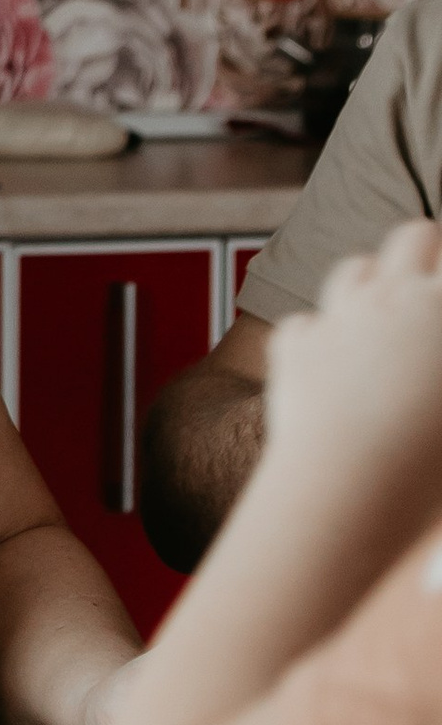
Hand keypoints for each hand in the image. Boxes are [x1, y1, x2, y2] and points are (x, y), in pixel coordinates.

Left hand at [261, 221, 441, 539]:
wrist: (354, 488)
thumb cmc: (434, 466)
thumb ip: (440, 371)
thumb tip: (433, 368)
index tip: (441, 295)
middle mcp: (398, 297)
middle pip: (413, 237)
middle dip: (423, 253)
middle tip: (430, 290)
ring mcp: (341, 315)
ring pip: (356, 268)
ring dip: (371, 287)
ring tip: (383, 323)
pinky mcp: (296, 343)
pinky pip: (307, 325)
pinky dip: (317, 341)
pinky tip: (329, 370)